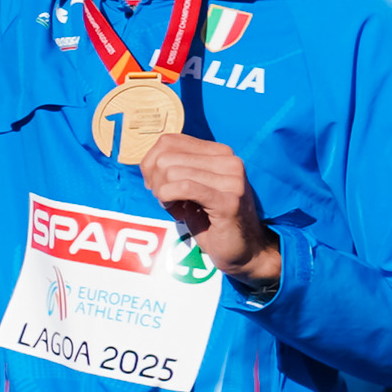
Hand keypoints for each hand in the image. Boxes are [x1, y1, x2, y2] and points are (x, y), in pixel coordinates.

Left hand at [134, 133, 278, 290]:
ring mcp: (232, 180)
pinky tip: (179, 213)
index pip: (169, 141)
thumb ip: (175, 168)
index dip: (151, 164)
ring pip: (171, 172)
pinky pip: (185, 188)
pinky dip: (170, 200)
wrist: (244, 250)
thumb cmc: (212, 220)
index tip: (158, 185)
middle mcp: (230, 161)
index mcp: (220, 152)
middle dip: (155, 182)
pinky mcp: (229, 201)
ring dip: (163, 194)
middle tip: (167, 200)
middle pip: (166, 157)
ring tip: (176, 208)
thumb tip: (147, 160)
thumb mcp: (191, 187)